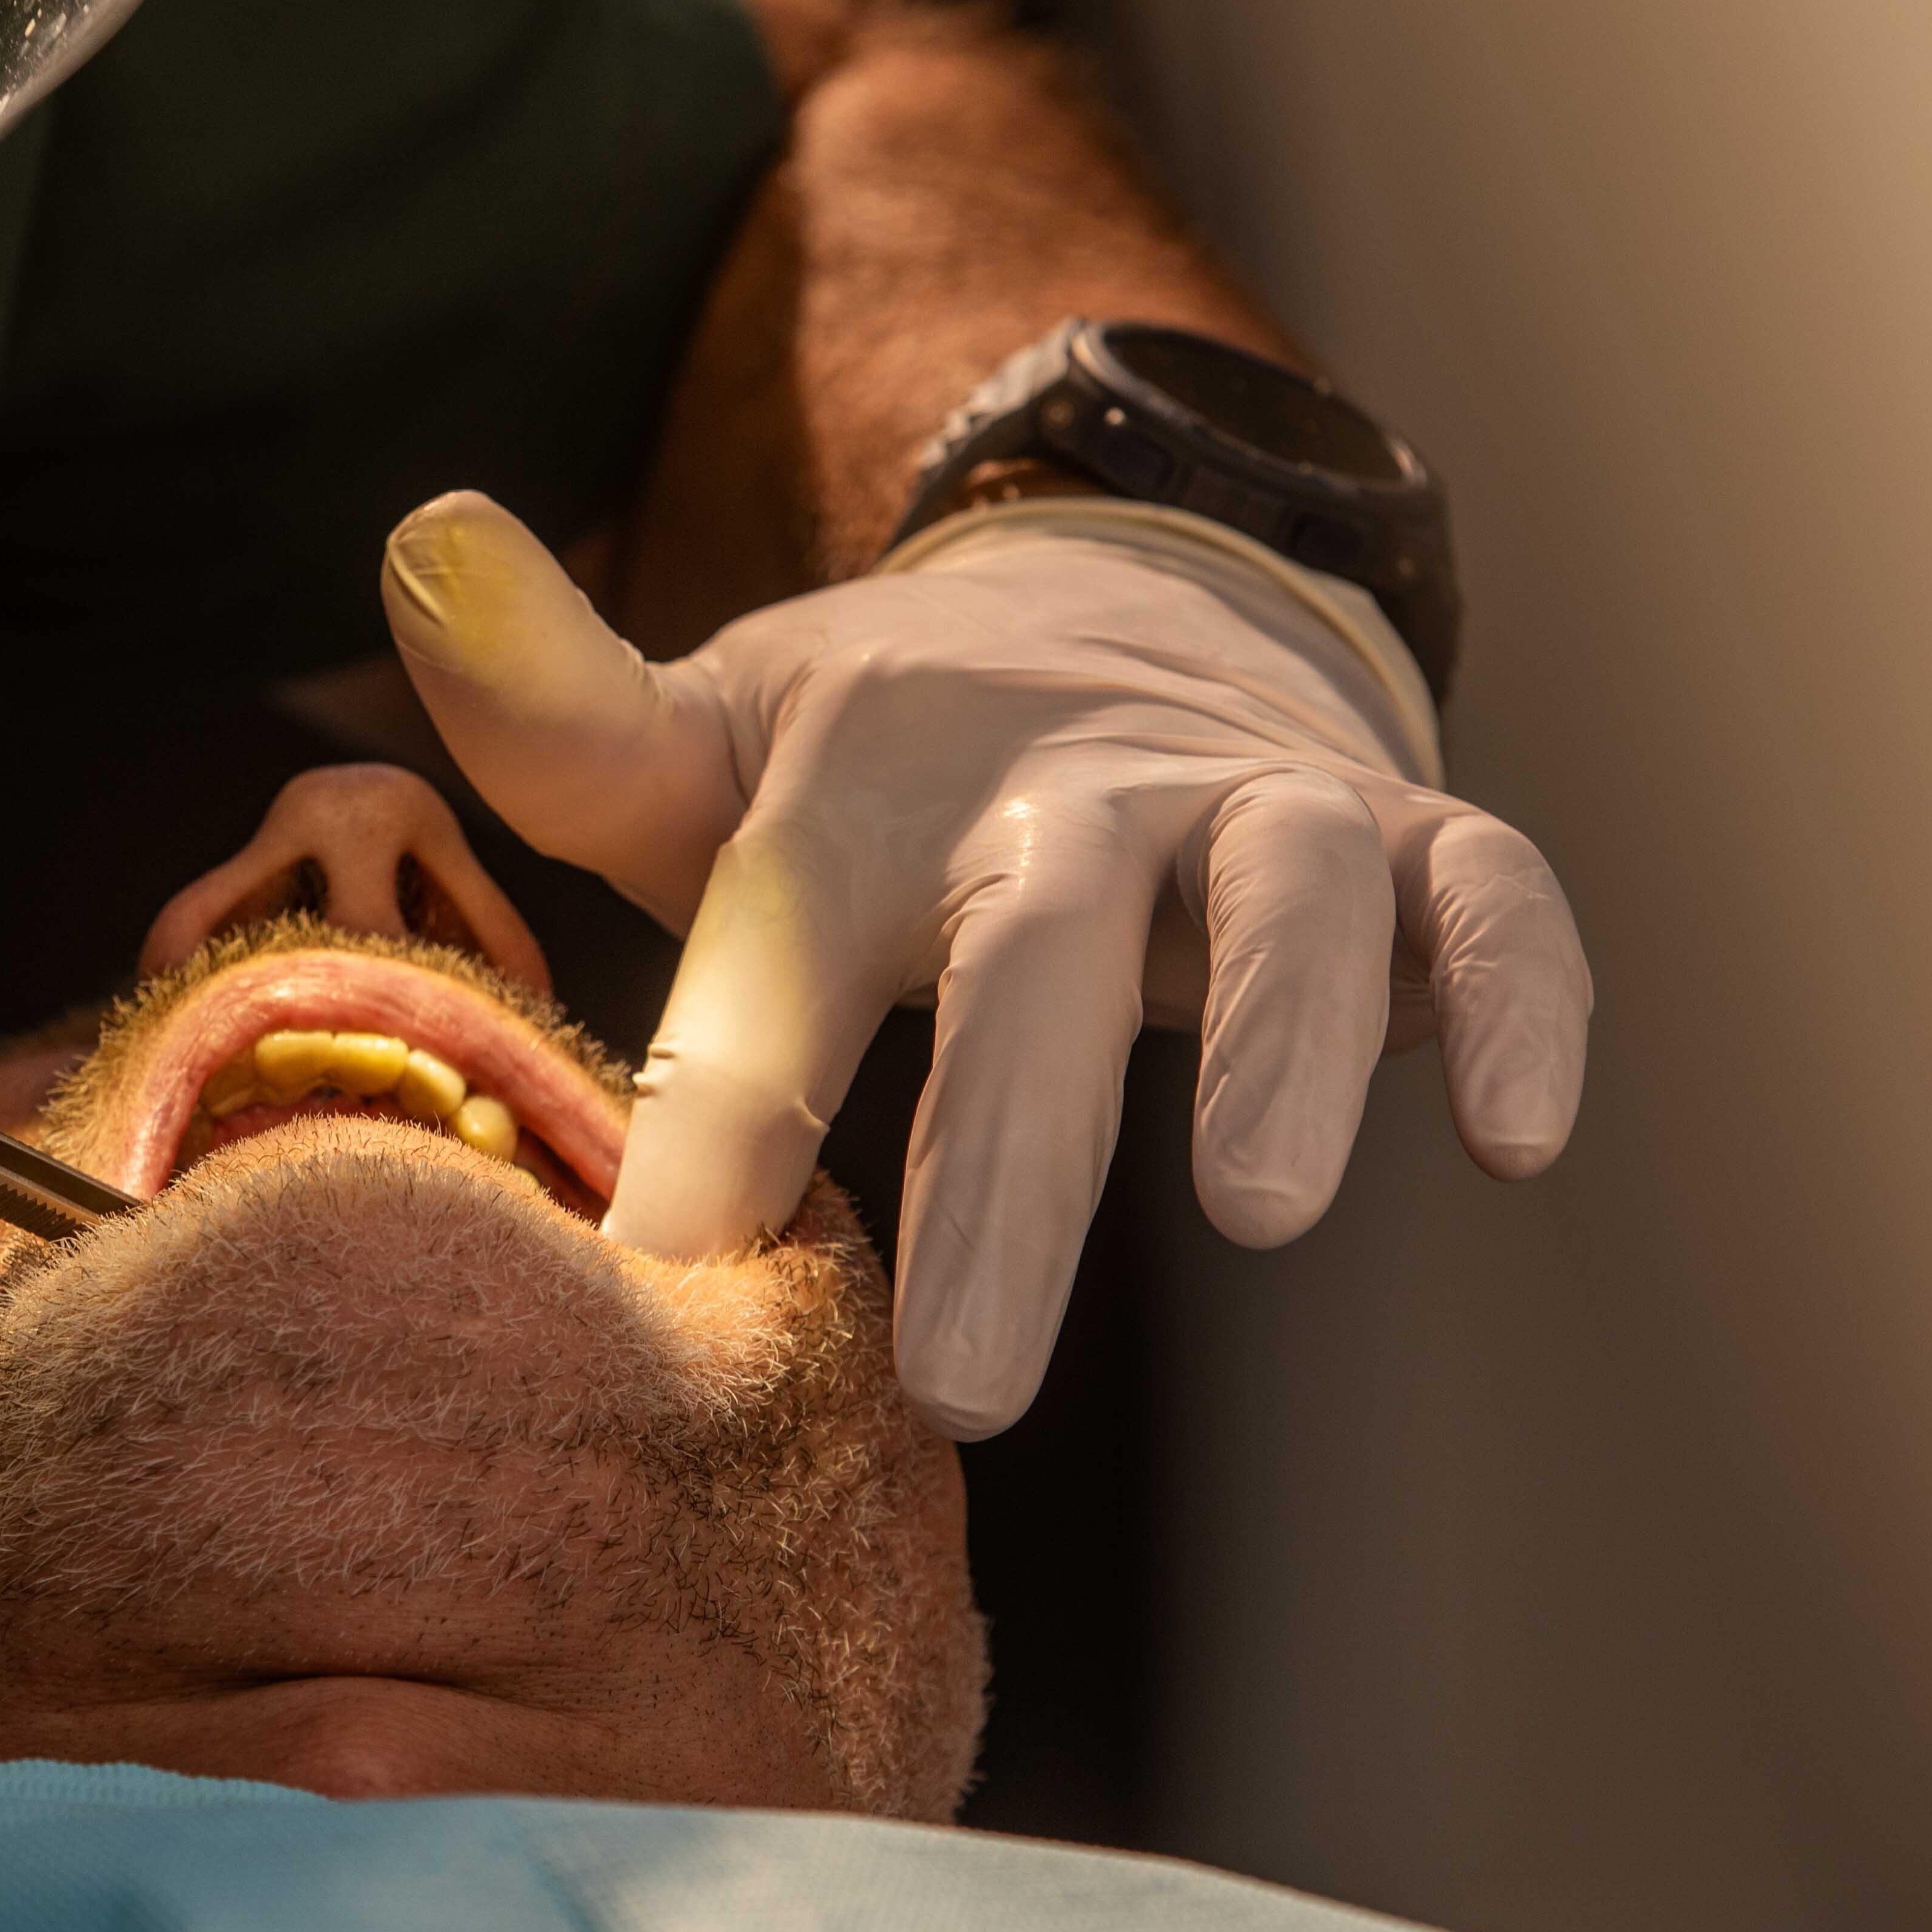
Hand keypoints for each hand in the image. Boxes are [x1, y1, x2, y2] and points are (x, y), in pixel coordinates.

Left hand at [384, 493, 1589, 1438]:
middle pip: (1036, 967)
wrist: (1099, 620)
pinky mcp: (1406, 839)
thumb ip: (557, 713)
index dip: (726, 1102)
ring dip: (1286, 1043)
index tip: (663, 1264)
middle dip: (1005, 1170)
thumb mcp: (702, 738)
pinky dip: (1512, 998)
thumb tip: (419, 545)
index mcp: (871, 792)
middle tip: (964, 1386)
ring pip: (1291, 905)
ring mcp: (1252, 809)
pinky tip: (1512, 1134)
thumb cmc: (870, 763)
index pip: (783, 952)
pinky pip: (1487, 902)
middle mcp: (1071, 794)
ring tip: (1256, 1212)